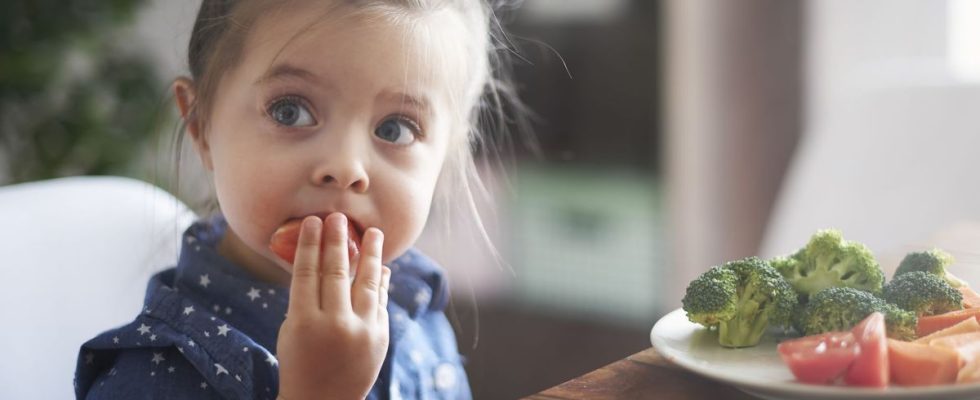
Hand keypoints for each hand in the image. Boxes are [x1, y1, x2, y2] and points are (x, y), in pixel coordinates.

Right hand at [277, 213, 390, 399]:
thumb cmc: (299, 361)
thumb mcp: (292, 331)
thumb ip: (306, 298)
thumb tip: (322, 260)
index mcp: (304, 322)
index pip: (306, 273)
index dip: (309, 244)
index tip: (313, 222)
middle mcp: (334, 325)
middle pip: (336, 272)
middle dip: (337, 241)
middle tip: (338, 217)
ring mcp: (361, 331)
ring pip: (367, 283)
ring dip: (371, 254)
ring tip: (374, 232)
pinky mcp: (380, 337)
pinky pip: (380, 301)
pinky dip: (381, 282)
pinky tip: (381, 266)